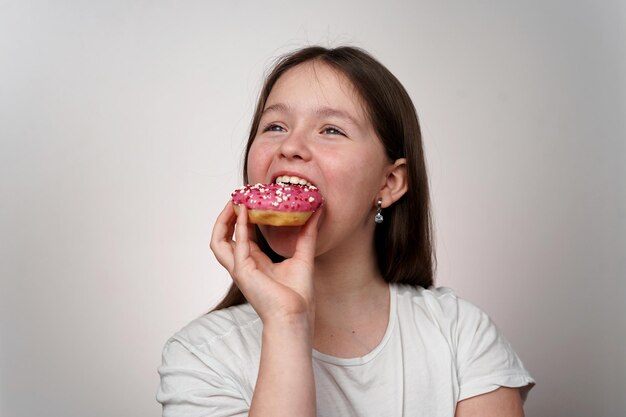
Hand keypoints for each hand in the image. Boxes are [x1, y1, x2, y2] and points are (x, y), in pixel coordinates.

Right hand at [210, 202, 320, 325]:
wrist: (296, 316)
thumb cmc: (298, 295)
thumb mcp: (303, 256)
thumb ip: (307, 233)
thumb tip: (317, 210)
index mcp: (254, 263)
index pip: (241, 236)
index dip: (243, 218)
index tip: (251, 200)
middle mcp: (243, 265)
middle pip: (223, 238)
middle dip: (226, 217)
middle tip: (237, 197)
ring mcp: (240, 269)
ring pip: (219, 241)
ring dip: (223, 220)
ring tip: (234, 201)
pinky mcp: (243, 272)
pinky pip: (236, 245)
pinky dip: (238, 227)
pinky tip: (244, 212)